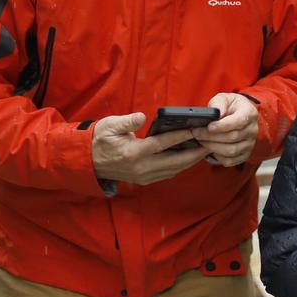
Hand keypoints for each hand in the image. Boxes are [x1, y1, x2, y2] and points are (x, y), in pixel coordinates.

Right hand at [90, 113, 208, 185]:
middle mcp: (141, 167)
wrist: (86, 161)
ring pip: (173, 170)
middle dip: (195, 153)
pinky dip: (179, 166)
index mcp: (134, 153)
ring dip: (189, 161)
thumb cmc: (99, 140)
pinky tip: (187, 157)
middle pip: (175, 162)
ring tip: (203, 149)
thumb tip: (143, 117)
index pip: (164, 144)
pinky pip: (167, 173)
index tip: (196, 129)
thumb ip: (128, 121)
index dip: (182, 136)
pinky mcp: (144, 179)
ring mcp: (143, 176)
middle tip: (209, 143)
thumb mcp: (110, 125)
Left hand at [196, 91, 259, 167]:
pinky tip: (211, 148)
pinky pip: (230, 161)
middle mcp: (252, 130)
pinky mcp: (245, 154)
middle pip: (232, 137)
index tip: (209, 126)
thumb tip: (216, 113)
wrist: (239, 115)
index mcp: (250, 113)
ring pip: (231, 151)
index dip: (222, 125)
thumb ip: (219, 103)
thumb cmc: (230, 106)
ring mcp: (250, 144)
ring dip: (212, 147)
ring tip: (201, 140)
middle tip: (197, 133)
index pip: (239, 121)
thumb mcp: (224, 98)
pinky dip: (218, 156)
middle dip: (211, 136)